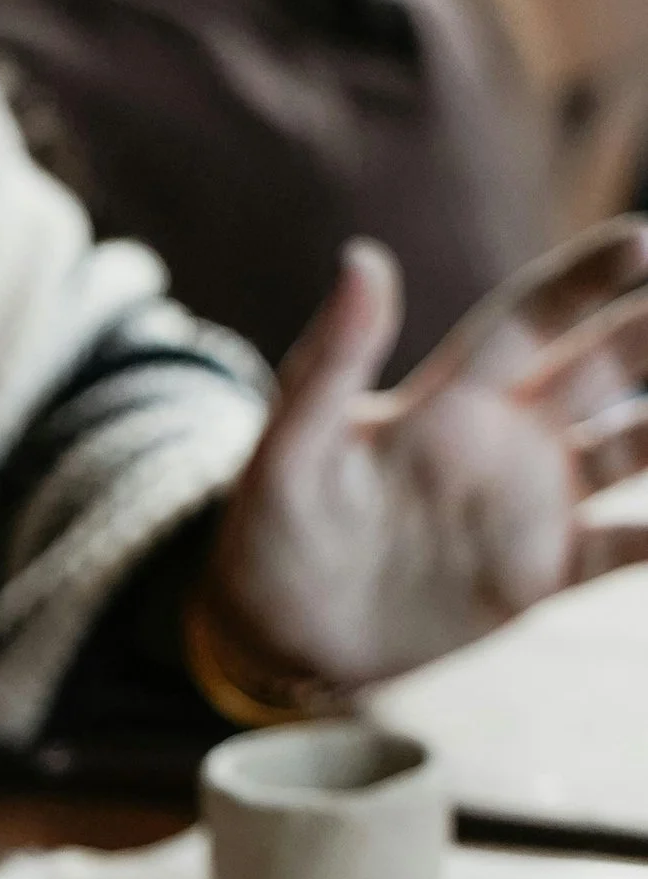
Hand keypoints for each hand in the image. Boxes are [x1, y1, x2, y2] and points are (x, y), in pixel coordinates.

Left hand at [204, 224, 647, 692]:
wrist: (274, 636)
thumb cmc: (268, 533)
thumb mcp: (287, 450)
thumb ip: (329, 361)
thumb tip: (361, 258)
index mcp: (451, 398)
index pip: (535, 317)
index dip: (588, 280)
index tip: (645, 242)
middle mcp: (508, 439)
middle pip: (607, 367)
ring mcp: (531, 506)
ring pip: (636, 447)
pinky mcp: (538, 576)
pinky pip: (624, 550)